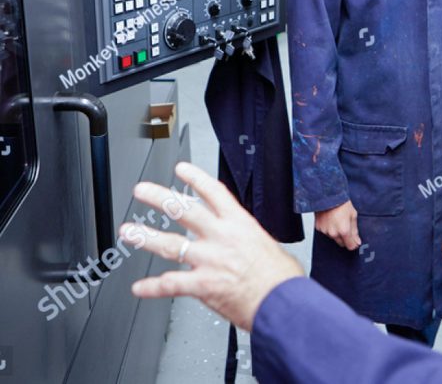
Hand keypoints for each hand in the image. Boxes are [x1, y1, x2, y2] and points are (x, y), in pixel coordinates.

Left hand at [119, 162, 303, 331]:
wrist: (282, 303)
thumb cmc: (281, 278)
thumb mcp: (269, 245)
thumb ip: (250, 241)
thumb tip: (248, 243)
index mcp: (240, 224)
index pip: (213, 192)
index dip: (195, 178)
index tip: (182, 169)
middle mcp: (221, 237)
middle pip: (184, 211)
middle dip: (159, 198)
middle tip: (142, 191)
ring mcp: (209, 260)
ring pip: (171, 244)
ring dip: (146, 236)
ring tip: (129, 231)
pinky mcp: (202, 285)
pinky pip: (170, 284)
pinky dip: (152, 287)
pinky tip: (140, 287)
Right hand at [315, 200, 360, 250]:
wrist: (327, 195)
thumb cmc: (341, 203)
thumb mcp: (353, 215)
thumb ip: (355, 231)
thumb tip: (357, 242)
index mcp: (344, 231)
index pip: (350, 246)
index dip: (354, 244)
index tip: (355, 240)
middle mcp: (333, 233)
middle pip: (341, 243)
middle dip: (345, 238)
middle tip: (346, 226)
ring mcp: (324, 231)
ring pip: (333, 237)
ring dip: (336, 232)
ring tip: (337, 220)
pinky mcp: (318, 228)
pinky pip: (325, 232)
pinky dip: (328, 228)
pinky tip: (330, 219)